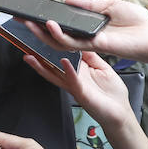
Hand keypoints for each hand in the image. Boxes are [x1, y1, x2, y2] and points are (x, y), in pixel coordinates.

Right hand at [22, 50, 139, 133]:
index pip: (59, 55)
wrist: (120, 114)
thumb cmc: (112, 94)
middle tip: (27, 46)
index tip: (41, 34)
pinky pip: (73, 81)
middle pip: (50, 64)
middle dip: (36, 54)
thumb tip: (82, 41)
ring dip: (42, 65)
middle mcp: (72, 77)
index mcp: (77, 69)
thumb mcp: (102, 67)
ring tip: (32, 55)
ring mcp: (75, 86)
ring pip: (54, 74)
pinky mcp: (82, 93)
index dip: (50, 45)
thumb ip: (91, 56)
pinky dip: (68, 71)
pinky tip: (64, 62)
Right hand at [23, 0, 147, 66]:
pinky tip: (50, 26)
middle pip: (55, 35)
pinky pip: (72, 43)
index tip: (32, 14)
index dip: (46, 21)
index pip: (63, 26)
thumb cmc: (137, 22)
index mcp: (88, 28)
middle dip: (37, 28)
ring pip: (59, 42)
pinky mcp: (95, 47)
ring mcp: (89, 44)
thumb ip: (88, 6)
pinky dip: (59, 35)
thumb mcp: (109, 6)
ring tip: (29, 23)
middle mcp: (85, 37)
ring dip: (42, 33)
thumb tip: (69, 1)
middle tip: (21, 19)